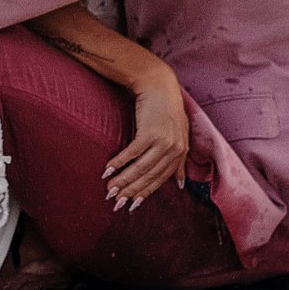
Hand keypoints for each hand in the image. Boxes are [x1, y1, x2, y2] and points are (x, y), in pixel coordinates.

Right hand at [102, 73, 189, 205]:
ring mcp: (163, 142)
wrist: (159, 85)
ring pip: (140, 168)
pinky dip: (118, 163)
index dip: (145, 193)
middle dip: (131, 191)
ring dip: (122, 181)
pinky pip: (132, 153)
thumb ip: (179, 161)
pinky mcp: (149, 132)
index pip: (161, 179)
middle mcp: (174, 150)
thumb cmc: (166, 109)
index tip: (131, 204)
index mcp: (180, 153)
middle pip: (149, 177)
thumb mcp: (179, 135)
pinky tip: (107, 171)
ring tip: (108, 190)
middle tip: (115, 202)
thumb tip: (181, 185)